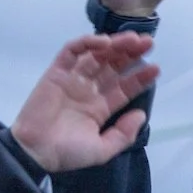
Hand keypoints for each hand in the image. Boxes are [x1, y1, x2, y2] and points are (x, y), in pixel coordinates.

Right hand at [11, 33, 159, 172]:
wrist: (36, 152)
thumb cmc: (68, 154)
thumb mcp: (103, 149)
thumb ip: (124, 134)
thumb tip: (141, 114)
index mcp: (100, 107)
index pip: (124, 87)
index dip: (140, 76)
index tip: (156, 68)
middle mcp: (88, 90)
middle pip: (113, 66)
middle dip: (131, 53)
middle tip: (149, 42)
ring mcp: (72, 79)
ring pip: (97, 55)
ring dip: (115, 45)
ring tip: (134, 39)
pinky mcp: (56, 72)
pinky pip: (71, 52)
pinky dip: (87, 44)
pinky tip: (105, 43)